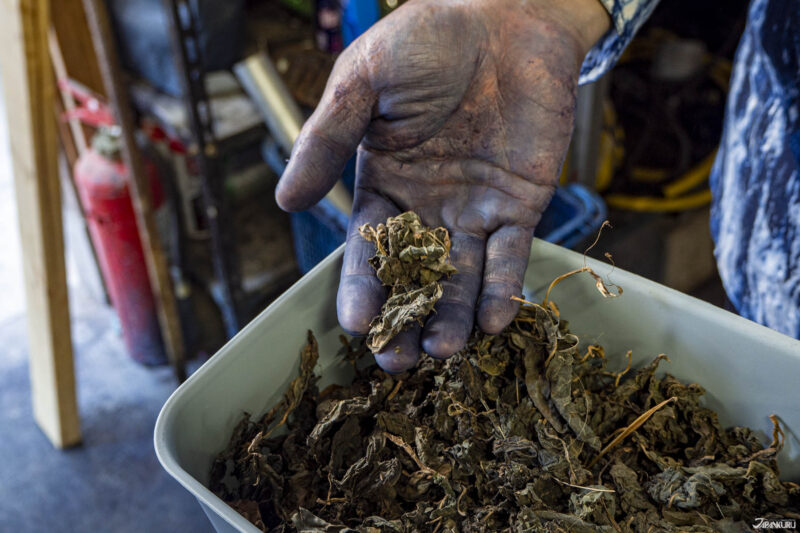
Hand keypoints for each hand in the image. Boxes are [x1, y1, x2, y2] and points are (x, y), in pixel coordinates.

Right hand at [276, 0, 609, 371]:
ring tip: (445, 350)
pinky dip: (503, 287)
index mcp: (384, 182)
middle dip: (406, 318)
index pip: (368, 246)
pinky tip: (492, 320)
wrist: (505, 17)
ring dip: (453, 315)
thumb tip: (285, 201)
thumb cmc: (426, 41)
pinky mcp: (519, 204)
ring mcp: (474, 209)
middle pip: (413, 275)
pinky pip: (511, 254)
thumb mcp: (363, 83)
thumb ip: (327, 140)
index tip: (357, 323)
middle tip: (399, 361)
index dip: (362, 285)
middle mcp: (427, 205)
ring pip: (461, 275)